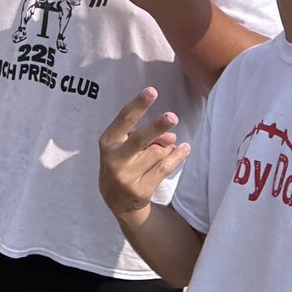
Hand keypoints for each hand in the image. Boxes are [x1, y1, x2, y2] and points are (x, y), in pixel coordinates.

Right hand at [99, 88, 189, 219]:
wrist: (118, 200)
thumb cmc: (122, 162)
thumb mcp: (125, 146)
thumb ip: (143, 136)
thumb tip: (170, 138)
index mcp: (108, 141)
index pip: (124, 119)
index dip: (138, 104)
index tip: (152, 91)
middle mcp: (114, 158)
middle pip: (139, 139)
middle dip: (157, 127)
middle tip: (173, 117)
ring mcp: (126, 176)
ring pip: (157, 154)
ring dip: (168, 147)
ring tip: (169, 144)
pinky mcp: (140, 189)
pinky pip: (165, 168)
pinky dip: (177, 157)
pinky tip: (184, 149)